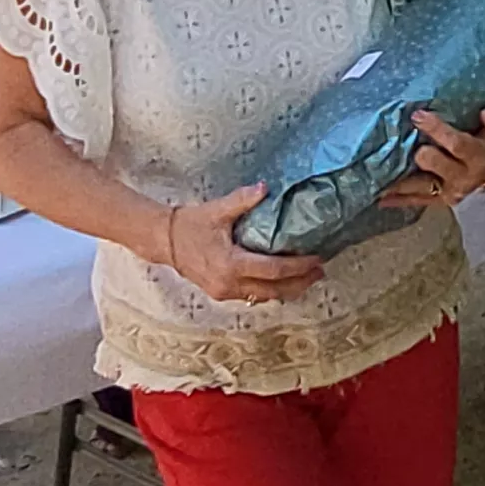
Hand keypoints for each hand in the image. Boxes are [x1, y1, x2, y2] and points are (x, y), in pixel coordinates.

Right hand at [157, 184, 327, 303]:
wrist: (164, 241)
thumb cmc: (190, 224)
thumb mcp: (217, 210)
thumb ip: (243, 200)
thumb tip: (266, 188)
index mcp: (231, 264)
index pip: (273, 270)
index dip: (298, 266)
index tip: (316, 259)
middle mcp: (229, 284)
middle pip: (274, 290)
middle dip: (300, 283)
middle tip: (319, 272)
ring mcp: (225, 292)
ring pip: (264, 297)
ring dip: (287, 289)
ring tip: (307, 278)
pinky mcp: (221, 294)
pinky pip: (252, 296)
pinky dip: (271, 290)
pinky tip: (282, 281)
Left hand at [378, 105, 484, 208]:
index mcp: (478, 156)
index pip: (456, 144)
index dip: (437, 130)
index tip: (418, 115)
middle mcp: (462, 177)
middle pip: (434, 165)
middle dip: (419, 154)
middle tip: (400, 139)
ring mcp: (448, 191)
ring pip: (420, 187)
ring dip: (399, 182)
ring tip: (377, 178)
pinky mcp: (439, 199)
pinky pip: (417, 200)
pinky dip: (399, 200)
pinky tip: (380, 199)